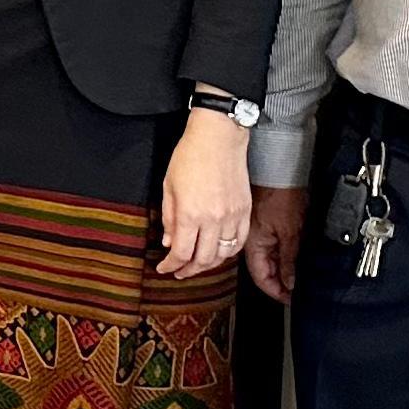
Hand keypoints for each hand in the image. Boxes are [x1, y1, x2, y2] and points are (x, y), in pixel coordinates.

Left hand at [158, 108, 253, 277]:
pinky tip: (219, 252)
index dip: (171, 265)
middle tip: (179, 271)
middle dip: (189, 270)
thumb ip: (169, 218)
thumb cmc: (189, 157)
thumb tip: (169, 242)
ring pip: (223, 254)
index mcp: (190, 214)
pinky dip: (229, 252)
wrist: (218, 138)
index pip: (181, 252)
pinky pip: (240, 241)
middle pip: (203, 259)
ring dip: (209, 264)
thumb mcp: (168, 187)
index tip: (163, 268)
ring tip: (198, 264)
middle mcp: (213, 219)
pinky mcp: (245, 211)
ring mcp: (232, 216)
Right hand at [245, 185, 307, 302]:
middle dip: (282, 282)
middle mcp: (252, 241)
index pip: (261, 278)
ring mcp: (259, 234)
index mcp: (252, 245)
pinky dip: (284, 256)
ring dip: (284, 269)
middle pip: (265, 271)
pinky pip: (273, 247)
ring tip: (301, 276)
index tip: (291, 300)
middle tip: (300, 290)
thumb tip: (289, 282)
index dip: (276, 292)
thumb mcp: (290, 232)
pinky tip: (296, 258)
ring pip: (270, 260)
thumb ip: (288, 260)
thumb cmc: (281, 194)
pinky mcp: (266, 226)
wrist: (280, 169)